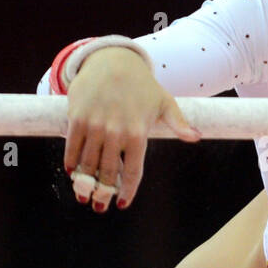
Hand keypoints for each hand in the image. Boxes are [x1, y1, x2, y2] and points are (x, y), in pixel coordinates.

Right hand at [65, 48, 199, 211]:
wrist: (113, 61)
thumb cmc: (142, 85)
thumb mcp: (165, 102)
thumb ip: (178, 123)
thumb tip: (196, 137)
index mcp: (138, 133)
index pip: (132, 171)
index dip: (127, 191)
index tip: (122, 203)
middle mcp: (116, 132)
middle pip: (107, 172)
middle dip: (103, 194)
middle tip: (100, 206)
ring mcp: (94, 126)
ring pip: (88, 163)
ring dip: (84, 183)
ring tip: (83, 195)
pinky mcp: (77, 119)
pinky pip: (72, 148)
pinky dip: (71, 163)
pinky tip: (72, 172)